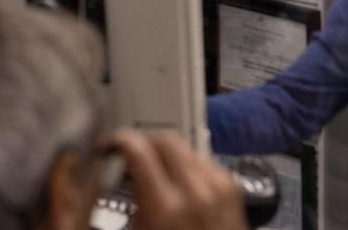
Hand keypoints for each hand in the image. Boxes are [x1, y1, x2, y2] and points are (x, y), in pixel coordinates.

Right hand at [112, 129, 246, 229]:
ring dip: (170, 156)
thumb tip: (126, 171)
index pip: (138, 150)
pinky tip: (183, 187)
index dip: (122, 142)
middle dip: (148, 145)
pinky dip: (190, 167)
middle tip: (137, 158)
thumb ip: (135, 200)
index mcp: (165, 208)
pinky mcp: (231, 188)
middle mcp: (194, 192)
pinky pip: (204, 162)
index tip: (115, 145)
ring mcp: (217, 188)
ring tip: (160, 176)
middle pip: (165, 140)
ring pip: (186, 147)